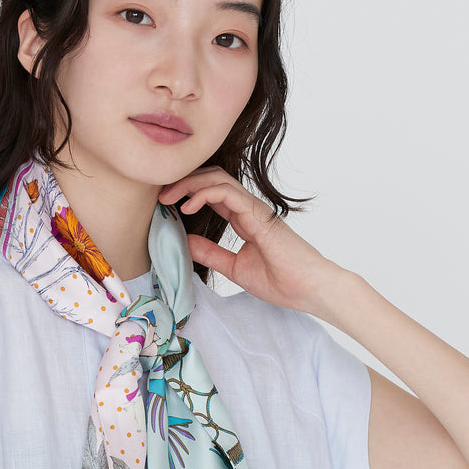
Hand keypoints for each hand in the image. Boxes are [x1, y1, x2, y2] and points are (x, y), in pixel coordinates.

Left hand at [157, 166, 341, 316]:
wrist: (309, 289)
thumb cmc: (282, 281)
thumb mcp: (234, 268)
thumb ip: (211, 253)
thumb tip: (186, 241)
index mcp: (243, 219)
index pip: (211, 193)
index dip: (186, 192)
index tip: (163, 204)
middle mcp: (248, 209)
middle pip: (211, 178)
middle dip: (183, 182)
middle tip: (159, 195)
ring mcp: (254, 209)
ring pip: (217, 179)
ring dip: (189, 183)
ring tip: (167, 196)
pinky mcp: (259, 215)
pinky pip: (228, 192)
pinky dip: (204, 193)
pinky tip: (187, 205)